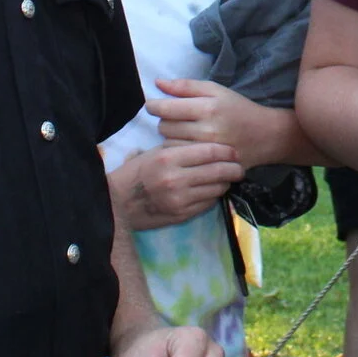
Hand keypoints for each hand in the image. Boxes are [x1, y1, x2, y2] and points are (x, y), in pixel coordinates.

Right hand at [111, 141, 242, 229]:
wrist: (118, 204)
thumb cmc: (135, 173)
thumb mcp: (152, 153)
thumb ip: (177, 147)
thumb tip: (205, 142)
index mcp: (168, 158)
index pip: (209, 151)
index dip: (226, 151)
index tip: (233, 151)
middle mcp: (176, 179)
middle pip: (218, 171)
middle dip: (234, 168)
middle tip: (239, 166)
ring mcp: (180, 199)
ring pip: (216, 189)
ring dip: (225, 183)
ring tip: (228, 178)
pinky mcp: (181, 215)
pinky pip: (208, 204)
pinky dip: (214, 196)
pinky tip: (212, 191)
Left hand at [150, 78, 280, 167]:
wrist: (265, 135)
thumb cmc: (238, 108)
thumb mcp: (216, 90)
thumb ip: (185, 86)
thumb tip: (157, 83)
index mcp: (207, 108)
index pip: (165, 108)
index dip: (154, 105)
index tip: (154, 105)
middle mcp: (206, 131)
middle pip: (164, 127)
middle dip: (165, 120)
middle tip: (176, 118)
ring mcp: (207, 151)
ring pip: (169, 144)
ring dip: (171, 136)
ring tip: (183, 131)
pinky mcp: (208, 164)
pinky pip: (180, 157)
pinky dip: (178, 150)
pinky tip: (188, 144)